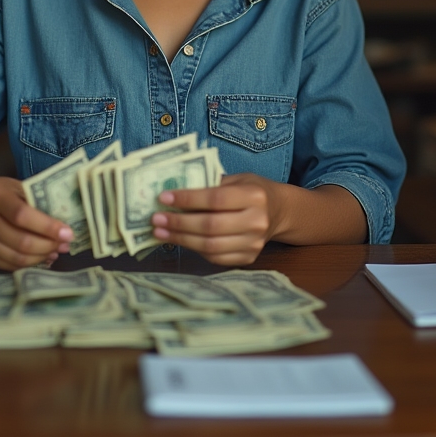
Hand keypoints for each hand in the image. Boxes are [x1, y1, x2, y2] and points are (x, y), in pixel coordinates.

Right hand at [0, 177, 72, 270]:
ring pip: (15, 257)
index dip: (47, 227)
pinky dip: (28, 264)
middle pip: (20, 240)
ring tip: (55, 252)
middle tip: (65, 245)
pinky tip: (40, 258)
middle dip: (48, 245)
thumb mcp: (14, 187)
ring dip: (40, 257)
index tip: (67, 233)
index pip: (22, 214)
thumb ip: (35, 201)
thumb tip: (63, 225)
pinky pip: (7, 265)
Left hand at [149, 173, 281, 265]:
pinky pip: (215, 258)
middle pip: (211, 226)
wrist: (279, 211)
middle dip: (179, 223)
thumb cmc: (252, 190)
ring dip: (181, 239)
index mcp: (254, 195)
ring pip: (210, 246)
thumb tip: (174, 190)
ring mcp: (254, 243)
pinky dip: (194, 249)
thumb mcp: (238, 178)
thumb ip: (211, 183)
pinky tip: (179, 240)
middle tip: (156, 219)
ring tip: (160, 232)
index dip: (188, 199)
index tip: (164, 198)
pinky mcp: (248, 258)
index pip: (216, 199)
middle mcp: (257, 221)